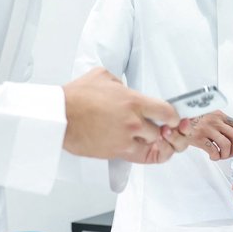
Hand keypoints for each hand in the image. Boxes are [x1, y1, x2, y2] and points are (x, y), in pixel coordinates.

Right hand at [63, 68, 190, 163]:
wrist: (60, 116)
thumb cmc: (76, 96)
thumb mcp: (102, 76)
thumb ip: (120, 82)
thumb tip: (124, 87)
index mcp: (133, 101)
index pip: (167, 112)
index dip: (173, 116)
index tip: (171, 117)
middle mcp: (133, 122)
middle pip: (161, 132)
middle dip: (160, 129)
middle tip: (155, 126)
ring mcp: (124, 139)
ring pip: (150, 145)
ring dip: (148, 140)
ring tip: (140, 134)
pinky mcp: (115, 152)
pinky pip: (137, 155)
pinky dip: (138, 150)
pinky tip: (133, 143)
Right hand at [187, 110, 232, 160]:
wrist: (175, 120)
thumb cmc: (193, 121)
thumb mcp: (209, 116)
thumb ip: (221, 124)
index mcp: (219, 115)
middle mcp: (214, 120)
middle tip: (230, 154)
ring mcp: (206, 128)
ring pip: (226, 145)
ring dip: (226, 155)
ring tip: (220, 156)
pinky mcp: (198, 137)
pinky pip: (214, 151)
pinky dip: (216, 157)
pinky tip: (212, 156)